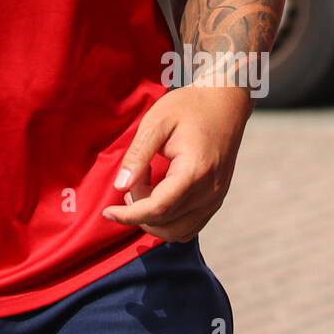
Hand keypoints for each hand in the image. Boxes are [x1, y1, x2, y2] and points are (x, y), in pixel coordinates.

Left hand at [102, 82, 251, 242]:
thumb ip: (137, 156)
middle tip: (131, 182)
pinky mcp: (217, 199)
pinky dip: (169, 220)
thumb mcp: (156, 123)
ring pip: (178, 231)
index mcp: (195, 171)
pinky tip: (159, 194)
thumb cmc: (188, 107)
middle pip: (166, 223)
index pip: (157, 209)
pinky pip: (190, 225)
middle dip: (138, 212)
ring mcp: (216, 198)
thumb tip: (121, 186)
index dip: (129, 215)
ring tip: (143, 188)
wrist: (225, 102)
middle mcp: (210, 191)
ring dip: (153, 220)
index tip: (108, 211)